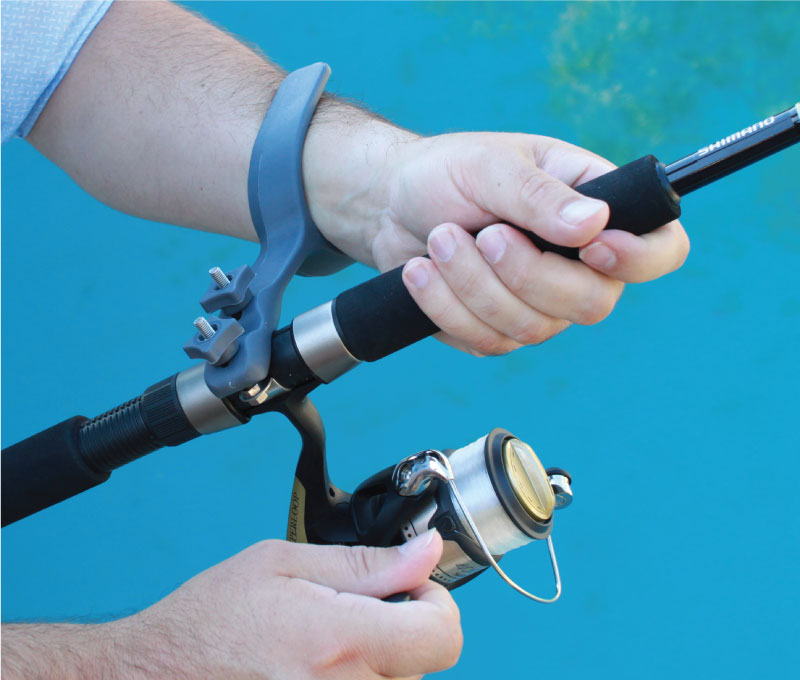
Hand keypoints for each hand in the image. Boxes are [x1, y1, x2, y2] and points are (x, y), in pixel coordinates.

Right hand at [114, 531, 459, 679]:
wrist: (154, 676)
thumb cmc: (210, 618)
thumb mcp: (284, 564)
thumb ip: (366, 562)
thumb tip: (427, 551)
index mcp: (340, 639)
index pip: (442, 634)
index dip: (434, 603)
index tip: (407, 588)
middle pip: (422, 664)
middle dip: (400, 630)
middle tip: (348, 612)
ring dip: (376, 662)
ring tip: (322, 645)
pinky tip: (316, 668)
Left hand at [305, 129, 688, 355]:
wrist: (391, 204)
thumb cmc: (448, 172)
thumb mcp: (489, 166)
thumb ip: (538, 195)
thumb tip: (595, 225)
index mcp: (597, 210)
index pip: (660, 248)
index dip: (640, 260)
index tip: (592, 250)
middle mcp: (579, 266)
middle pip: (592, 304)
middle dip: (526, 274)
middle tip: (483, 234)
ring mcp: (539, 304)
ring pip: (532, 328)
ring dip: (473, 285)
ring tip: (438, 239)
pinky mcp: (497, 331)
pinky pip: (487, 341)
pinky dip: (446, 307)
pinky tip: (420, 272)